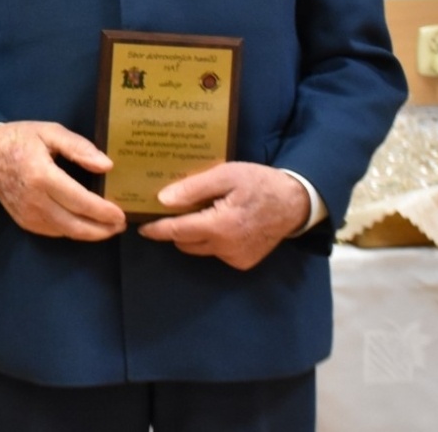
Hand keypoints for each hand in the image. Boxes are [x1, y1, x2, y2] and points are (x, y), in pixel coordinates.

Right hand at [0, 121, 125, 241]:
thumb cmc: (20, 139)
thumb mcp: (50, 132)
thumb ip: (79, 147)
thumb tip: (106, 165)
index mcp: (41, 176)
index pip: (79, 201)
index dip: (103, 211)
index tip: (122, 215)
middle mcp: (34, 201)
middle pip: (75, 224)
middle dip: (102, 229)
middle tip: (121, 225)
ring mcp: (28, 215)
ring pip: (66, 232)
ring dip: (91, 233)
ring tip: (109, 227)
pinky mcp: (25, 222)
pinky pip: (55, 231)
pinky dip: (73, 231)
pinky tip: (86, 224)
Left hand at [137, 162, 309, 270]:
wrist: (295, 202)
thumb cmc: (259, 183)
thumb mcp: (226, 175)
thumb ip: (193, 188)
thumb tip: (163, 199)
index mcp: (220, 226)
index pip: (178, 231)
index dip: (157, 229)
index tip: (142, 227)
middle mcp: (226, 247)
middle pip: (185, 242)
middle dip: (176, 228)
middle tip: (173, 210)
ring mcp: (236, 258)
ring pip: (200, 248)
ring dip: (194, 234)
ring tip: (200, 212)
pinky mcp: (243, 262)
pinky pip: (216, 252)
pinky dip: (212, 240)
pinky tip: (221, 221)